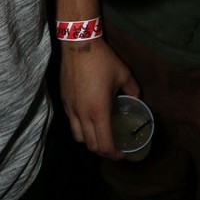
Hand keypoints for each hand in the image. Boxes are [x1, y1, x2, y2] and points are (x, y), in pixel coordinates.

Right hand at [60, 37, 139, 158]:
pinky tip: (88, 119)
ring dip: (90, 141)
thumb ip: (133, 90)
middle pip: (91, 145)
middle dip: (103, 152)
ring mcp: (71, 108)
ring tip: (99, 135)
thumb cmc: (102, 60)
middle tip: (113, 147)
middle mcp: (83, 114)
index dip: (114, 155)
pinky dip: (80, 128)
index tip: (122, 153)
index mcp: (99, 112)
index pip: (104, 145)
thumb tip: (136, 98)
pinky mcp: (64, 101)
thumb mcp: (124, 74)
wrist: (78, 44)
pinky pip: (71, 122)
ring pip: (78, 137)